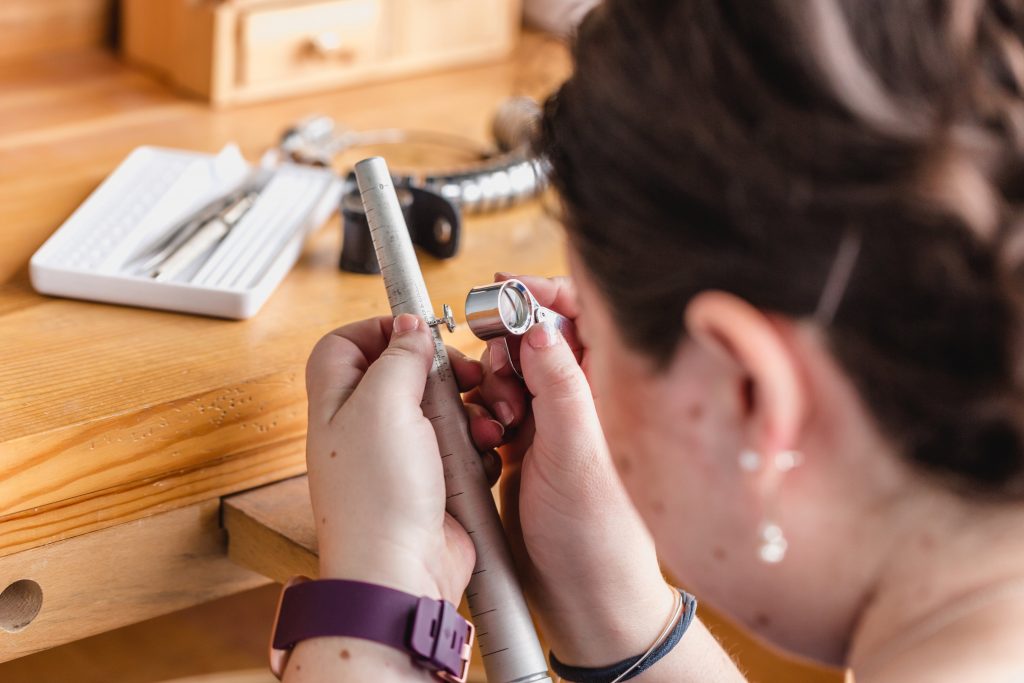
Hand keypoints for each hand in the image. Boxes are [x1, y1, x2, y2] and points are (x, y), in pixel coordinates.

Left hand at [304, 314, 485, 603]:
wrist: (400, 573)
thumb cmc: (378, 497)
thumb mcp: (383, 405)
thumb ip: (397, 357)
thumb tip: (410, 328)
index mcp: (337, 405)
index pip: (343, 346)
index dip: (377, 329)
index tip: (416, 330)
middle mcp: (364, 428)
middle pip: (401, 374)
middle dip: (438, 369)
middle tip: (462, 373)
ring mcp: (400, 457)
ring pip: (439, 410)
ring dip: (467, 411)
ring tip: (481, 424)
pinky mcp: (433, 482)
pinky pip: (461, 447)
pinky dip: (477, 447)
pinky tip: (484, 454)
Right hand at [465, 275, 674, 665]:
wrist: (582, 599)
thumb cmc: (599, 536)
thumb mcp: (577, 453)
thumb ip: (559, 384)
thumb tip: (537, 323)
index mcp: (610, 389)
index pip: (583, 314)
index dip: (543, 293)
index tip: (503, 290)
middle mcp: (584, 399)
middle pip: (537, 335)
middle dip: (508, 345)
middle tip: (501, 376)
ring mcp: (554, 422)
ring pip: (512, 371)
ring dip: (495, 384)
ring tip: (500, 420)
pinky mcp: (526, 445)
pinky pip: (496, 406)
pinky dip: (484, 413)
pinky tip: (489, 439)